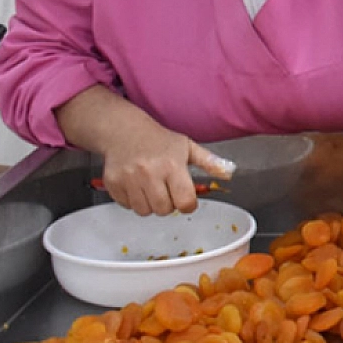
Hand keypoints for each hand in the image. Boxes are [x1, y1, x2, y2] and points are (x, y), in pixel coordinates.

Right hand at [99, 119, 235, 215]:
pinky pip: (127, 206)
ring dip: (151, 205)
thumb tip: (229, 173)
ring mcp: (129, 179)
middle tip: (166, 190)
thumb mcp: (188, 147)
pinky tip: (136, 186)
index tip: (186, 199)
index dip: (188, 204)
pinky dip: (133, 201)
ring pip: (145, 211)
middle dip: (169, 205)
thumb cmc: (159, 140)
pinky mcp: (113, 183)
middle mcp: (150, 173)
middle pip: (164, 210)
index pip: (185, 201)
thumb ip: (209, 162)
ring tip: (151, 188)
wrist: (124, 131)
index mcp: (172, 165)